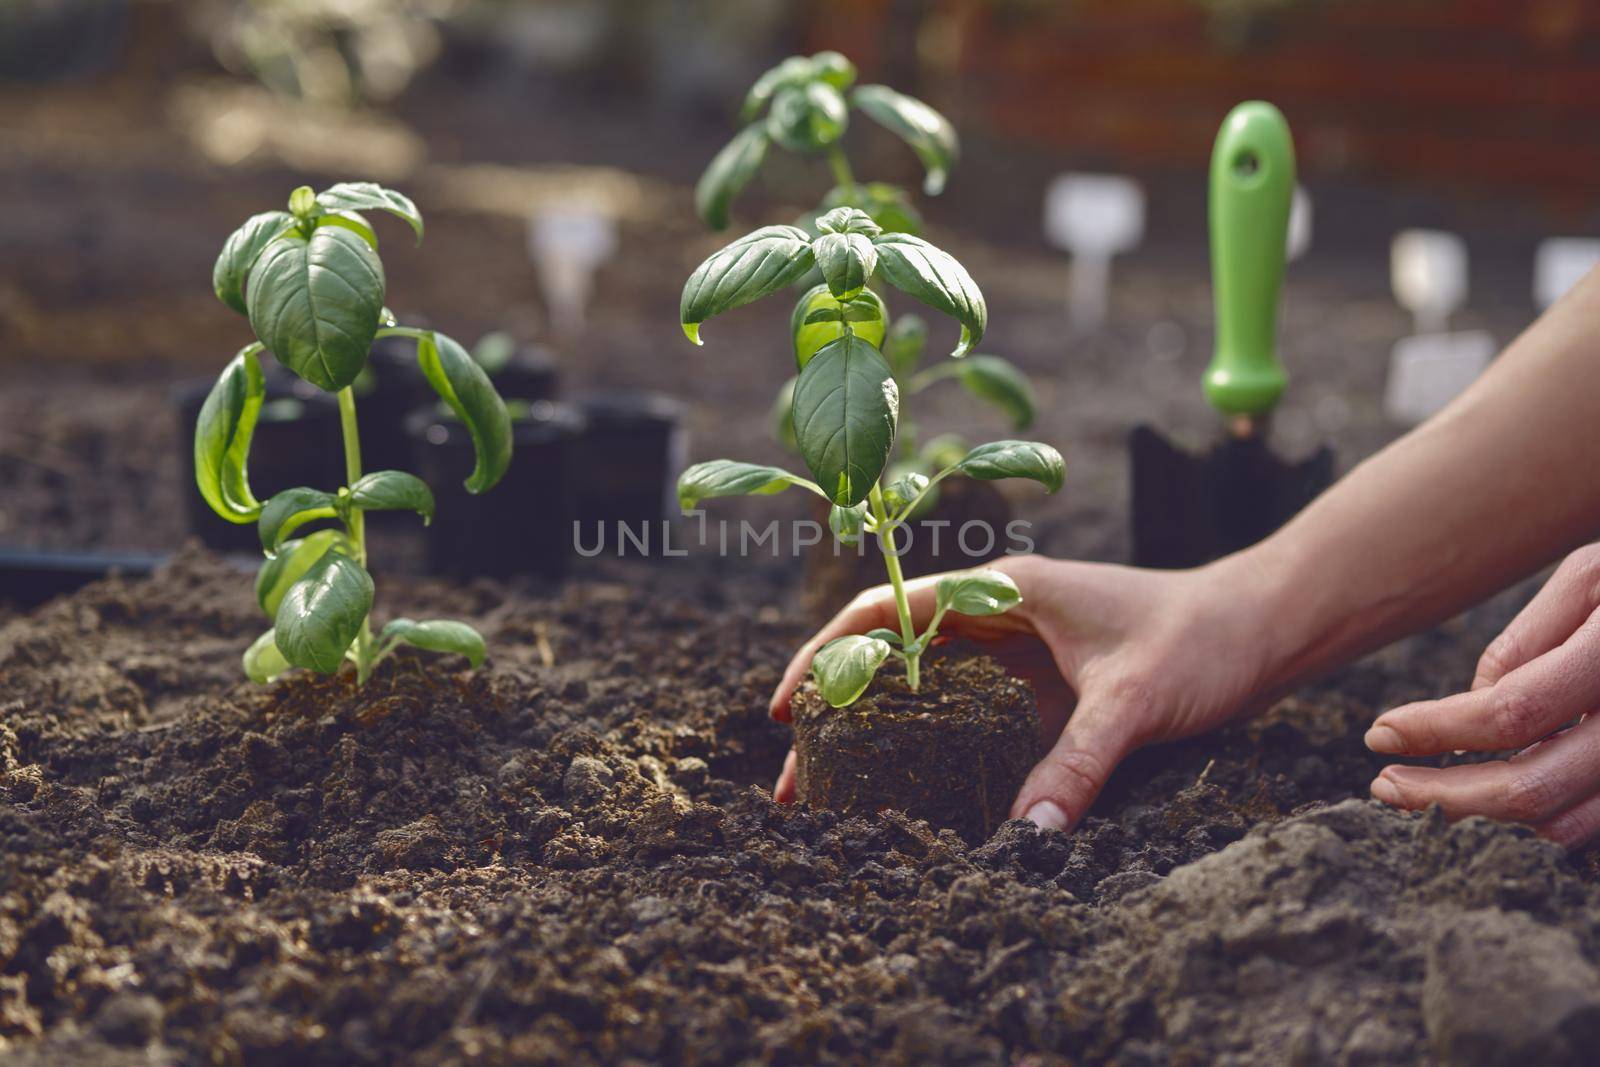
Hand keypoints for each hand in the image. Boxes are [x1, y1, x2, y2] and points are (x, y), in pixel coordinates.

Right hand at [767, 553, 1281, 830]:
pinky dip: (934, 752)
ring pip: (926, 693)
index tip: (784, 708)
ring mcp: (1021, 654)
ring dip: (879, 737)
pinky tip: (912, 796)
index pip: (886, 614)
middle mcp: (1001, 618)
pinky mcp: (1045, 689)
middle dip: (837, 714)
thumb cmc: (1202, 637)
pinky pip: (972, 720)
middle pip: (893, 660)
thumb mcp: (1134, 701)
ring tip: (832, 795)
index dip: (825, 656)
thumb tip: (1024, 837)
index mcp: (1005, 592)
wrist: (1267, 627)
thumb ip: (1077, 764)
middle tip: (794, 779)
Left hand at [1365, 543, 1599, 846]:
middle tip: (1387, 786)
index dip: (1434, 731)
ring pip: (1569, 823)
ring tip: (1438, 789)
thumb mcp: (1591, 576)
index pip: (1509, 714)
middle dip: (1445, 794)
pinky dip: (1552, 818)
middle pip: (1533, 788)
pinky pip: (1599, 826)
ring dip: (1493, 815)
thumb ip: (1528, 642)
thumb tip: (1473, 708)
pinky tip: (1509, 790)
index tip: (1378, 734)